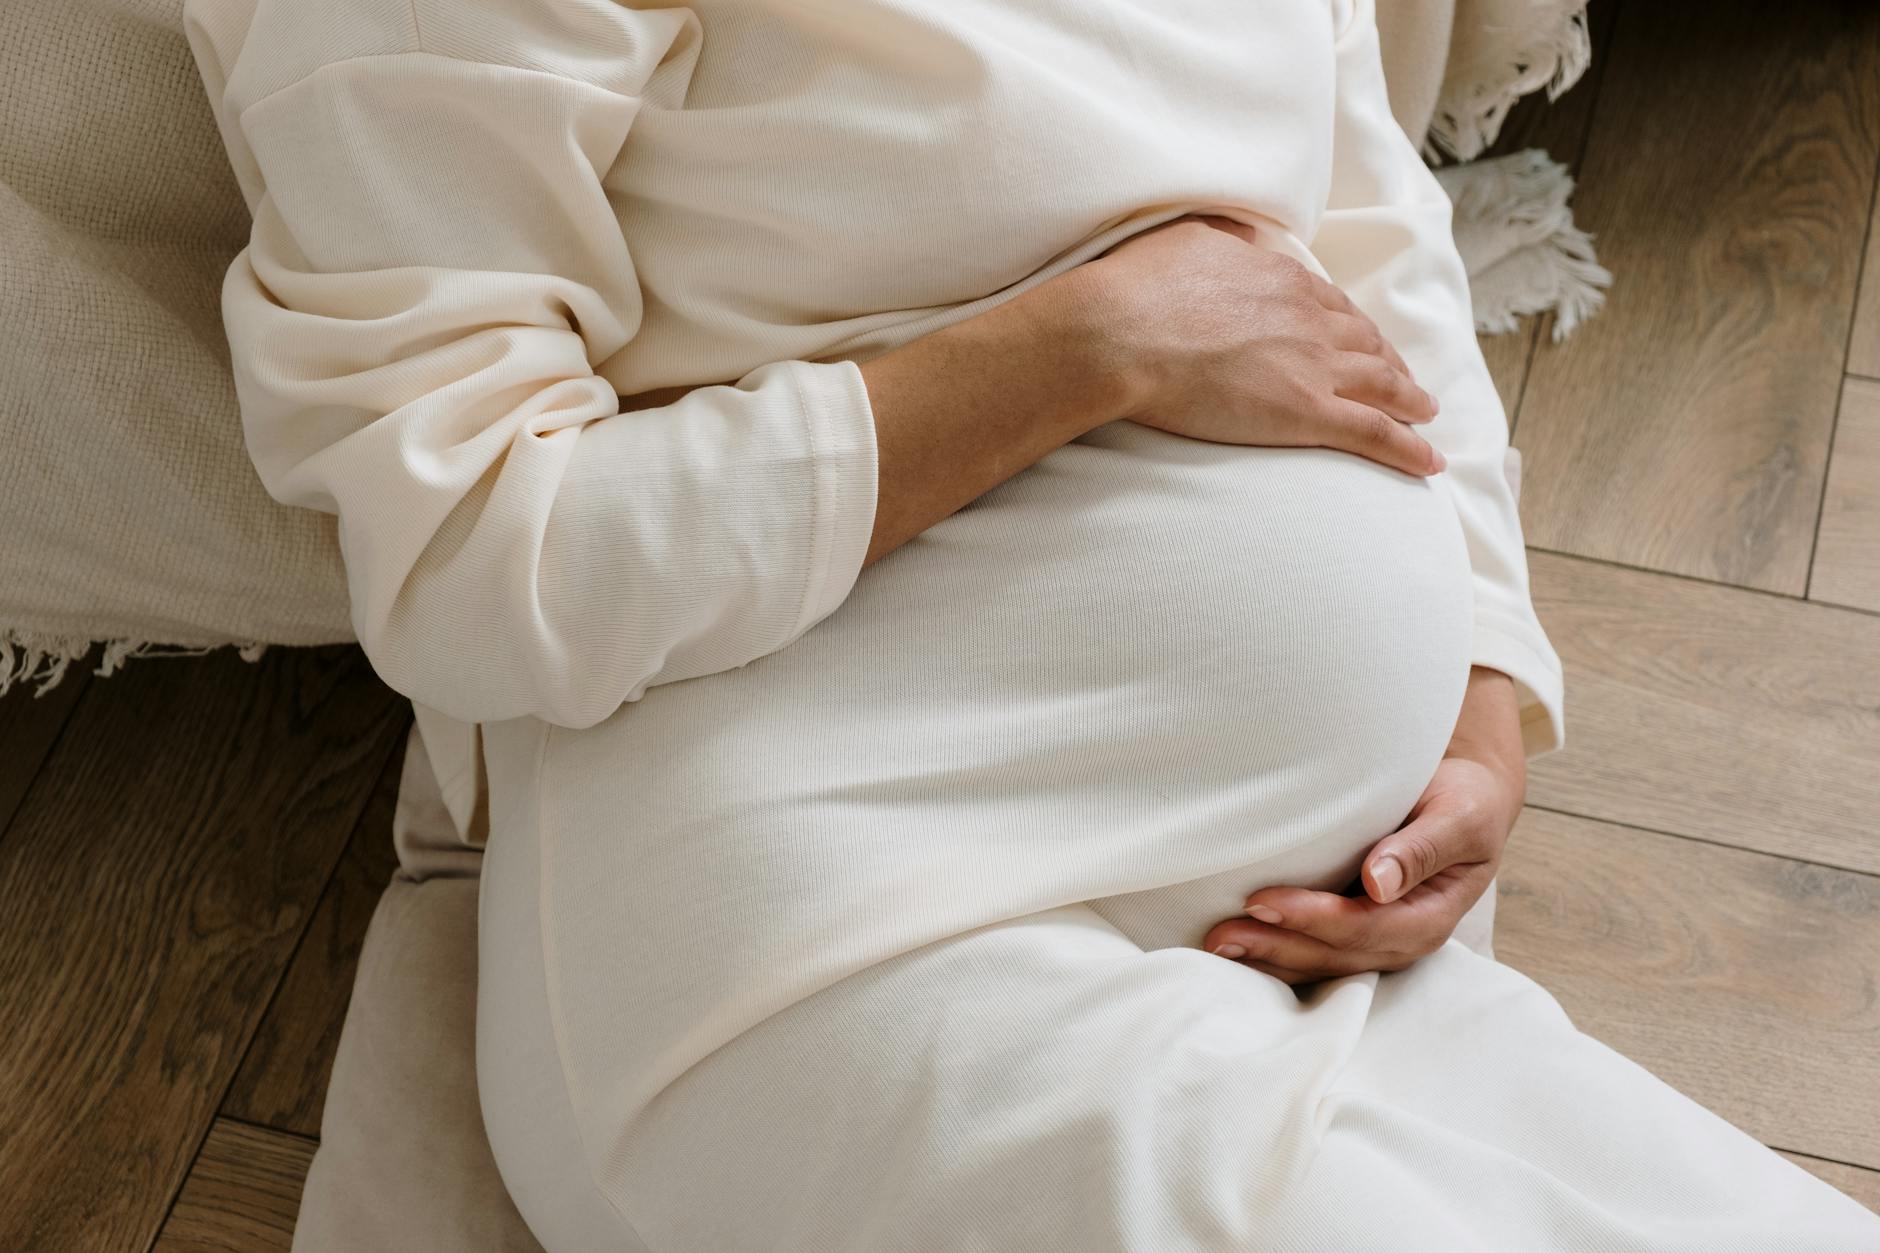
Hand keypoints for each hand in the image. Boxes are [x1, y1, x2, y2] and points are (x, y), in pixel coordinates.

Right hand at [1080, 212, 1445, 477]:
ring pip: (1382, 384)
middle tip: (1406, 381)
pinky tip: (1430, 461)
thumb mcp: (1187, 238)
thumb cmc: (1138, 287)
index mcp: (1281, 279)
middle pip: (1366, 342)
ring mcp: (1313, 366)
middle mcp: (1309, 319)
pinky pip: (1374, 433)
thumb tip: (1239, 233)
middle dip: (1391, 363)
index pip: (1332, 305)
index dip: (1353, 326)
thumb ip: (1223, 239)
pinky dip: (1408, 448)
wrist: (1121, 333)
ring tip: (1426, 414)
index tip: (1363, 339)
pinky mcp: (1307, 413)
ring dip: (1411, 400)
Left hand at [1201, 667, 1527, 984]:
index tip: (1262, 900)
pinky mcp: (1354, 932)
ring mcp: (1377, 941)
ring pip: (1319, 963)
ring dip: (1267, 959)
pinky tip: (1237, 950)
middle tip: (1220, 935)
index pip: (1367, 926)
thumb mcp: (1459, 815)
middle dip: (1277, 947)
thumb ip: (1423, 847)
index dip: (1314, 919)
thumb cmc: (1463, 801)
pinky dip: (1274, 953)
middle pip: (1335, 954)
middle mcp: (1403, 938)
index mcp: (1432, 914)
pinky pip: (1312, 953)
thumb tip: (1379, 882)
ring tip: (1216, 946)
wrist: (1466, 800)